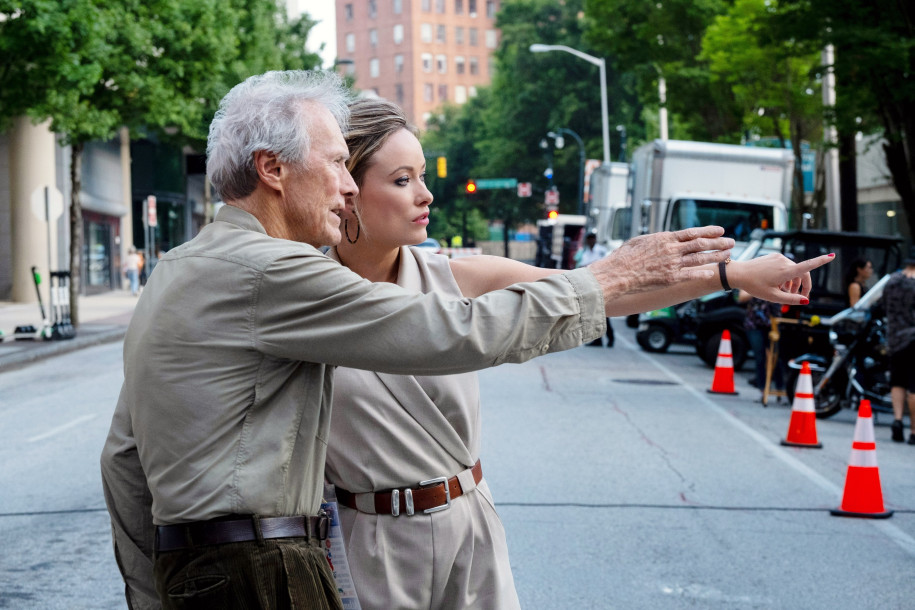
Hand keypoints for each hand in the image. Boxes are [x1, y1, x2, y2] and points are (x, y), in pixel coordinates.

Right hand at [589, 226, 733, 298]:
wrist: (618, 273)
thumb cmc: (624, 257)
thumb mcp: (639, 241)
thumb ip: (655, 240)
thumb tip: (662, 238)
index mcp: (664, 238)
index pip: (692, 232)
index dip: (708, 231)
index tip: (720, 230)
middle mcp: (671, 250)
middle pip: (700, 244)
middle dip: (718, 243)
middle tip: (731, 242)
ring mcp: (672, 264)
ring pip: (699, 259)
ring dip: (716, 256)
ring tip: (728, 255)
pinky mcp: (670, 278)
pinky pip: (690, 275)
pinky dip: (703, 273)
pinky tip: (714, 272)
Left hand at [729, 252, 834, 304]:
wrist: (738, 273)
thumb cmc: (754, 286)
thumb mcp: (773, 297)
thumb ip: (790, 299)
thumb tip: (806, 301)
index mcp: (785, 271)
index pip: (807, 266)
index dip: (821, 261)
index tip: (832, 256)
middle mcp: (784, 262)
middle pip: (802, 273)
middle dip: (802, 286)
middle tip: (798, 297)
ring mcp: (778, 258)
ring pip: (793, 270)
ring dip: (793, 282)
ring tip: (783, 292)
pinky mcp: (774, 256)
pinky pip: (785, 266)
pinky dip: (785, 276)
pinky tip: (777, 284)